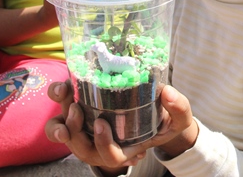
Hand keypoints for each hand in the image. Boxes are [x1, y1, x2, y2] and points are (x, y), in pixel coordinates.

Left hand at [45, 80, 197, 169]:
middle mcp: (106, 143)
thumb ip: (180, 108)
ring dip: (62, 116)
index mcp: (128, 149)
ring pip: (67, 133)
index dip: (103, 145)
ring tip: (64, 93)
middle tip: (76, 109)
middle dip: (74, 132)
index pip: (111, 157)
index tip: (102, 123)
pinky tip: (64, 84)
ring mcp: (93, 130)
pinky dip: (61, 101)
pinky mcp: (85, 113)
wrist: (159, 113)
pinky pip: (64, 114)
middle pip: (82, 149)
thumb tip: (168, 92)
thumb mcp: (180, 118)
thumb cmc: (169, 120)